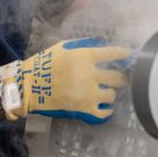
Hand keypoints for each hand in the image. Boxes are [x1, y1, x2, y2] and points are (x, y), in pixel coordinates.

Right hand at [0, 38, 129, 123]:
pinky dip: (106, 110)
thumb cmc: (45, 64)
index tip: (128, 56)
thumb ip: (84, 45)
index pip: (114, 54)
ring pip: (112, 95)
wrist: (29, 86)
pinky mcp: (83, 109)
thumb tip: (102, 44)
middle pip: (118, 77)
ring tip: (105, 92)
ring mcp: (88, 93)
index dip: (124, 55)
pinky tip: (104, 107)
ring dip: (109, 93)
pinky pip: (104, 113)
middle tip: (120, 78)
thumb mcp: (64, 47)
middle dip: (121, 77)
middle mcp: (90, 74)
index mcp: (85, 56)